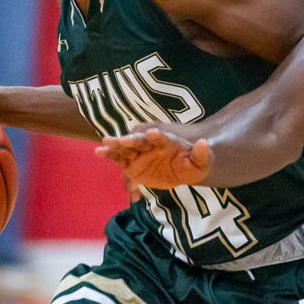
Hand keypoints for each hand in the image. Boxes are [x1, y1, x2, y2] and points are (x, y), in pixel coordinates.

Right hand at [96, 128, 211, 188]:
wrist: (181, 171)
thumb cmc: (191, 164)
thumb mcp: (202, 162)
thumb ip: (202, 154)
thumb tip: (204, 143)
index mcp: (167, 141)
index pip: (161, 137)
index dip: (157, 135)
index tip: (153, 132)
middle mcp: (150, 144)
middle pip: (140, 141)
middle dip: (132, 140)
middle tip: (124, 139)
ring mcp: (139, 153)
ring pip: (126, 148)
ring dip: (116, 145)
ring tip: (104, 143)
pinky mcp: (131, 164)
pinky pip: (119, 159)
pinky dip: (109, 155)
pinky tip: (99, 152)